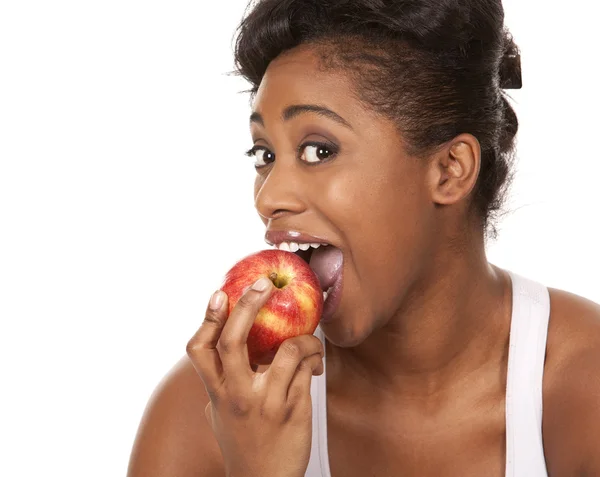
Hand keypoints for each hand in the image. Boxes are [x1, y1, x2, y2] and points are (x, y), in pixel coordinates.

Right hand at [186, 277, 323, 476]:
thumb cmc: (242, 444)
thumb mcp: (221, 412)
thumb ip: (221, 382)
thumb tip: (226, 346)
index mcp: (217, 393)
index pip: (200, 349)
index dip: (208, 318)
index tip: (220, 294)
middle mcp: (237, 396)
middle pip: (234, 340)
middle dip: (248, 305)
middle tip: (264, 284)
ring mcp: (266, 403)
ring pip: (287, 350)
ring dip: (303, 338)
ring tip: (308, 342)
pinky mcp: (294, 409)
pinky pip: (307, 368)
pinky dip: (313, 359)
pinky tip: (315, 364)